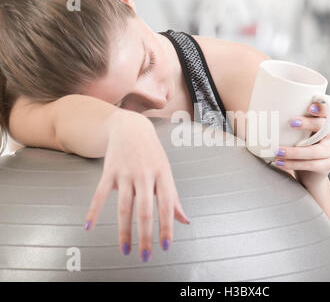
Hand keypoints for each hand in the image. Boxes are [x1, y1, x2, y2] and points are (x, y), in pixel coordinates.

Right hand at [84, 110, 188, 260]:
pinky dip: (93, 211)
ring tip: (126, 249)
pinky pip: (99, 195)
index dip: (167, 227)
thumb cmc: (153, 154)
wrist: (131, 128)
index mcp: (163, 175)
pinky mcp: (109, 171)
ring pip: (123, 206)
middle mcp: (145, 174)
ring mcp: (126, 173)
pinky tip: (89, 228)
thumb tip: (185, 221)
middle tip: (145, 256)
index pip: (166, 206)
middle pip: (145, 210)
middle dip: (145, 236)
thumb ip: (174, 199)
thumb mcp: (166, 173)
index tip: (166, 246)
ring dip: (124, 231)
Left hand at [274, 103, 329, 189]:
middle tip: (290, 123)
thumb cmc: (298, 146)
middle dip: (308, 124)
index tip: (309, 107)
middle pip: (324, 127)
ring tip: (277, 151)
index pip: (328, 111)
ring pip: (315, 151)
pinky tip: (280, 163)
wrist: (309, 174)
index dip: (321, 108)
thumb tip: (247, 115)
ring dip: (295, 151)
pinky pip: (310, 164)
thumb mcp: (294, 133)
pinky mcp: (326, 166)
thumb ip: (281, 123)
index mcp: (324, 122)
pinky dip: (293, 164)